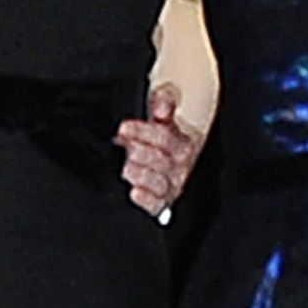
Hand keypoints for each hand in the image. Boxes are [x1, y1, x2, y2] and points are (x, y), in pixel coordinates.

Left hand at [115, 84, 197, 216]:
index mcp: (183, 142)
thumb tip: (162, 108)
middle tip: (124, 146)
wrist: (165, 159)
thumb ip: (163, 103)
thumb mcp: (162, 116)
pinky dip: (146, 200)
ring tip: (127, 168)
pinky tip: (135, 192)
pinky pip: (157, 204)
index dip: (144, 131)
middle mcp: (180, 166)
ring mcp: (171, 185)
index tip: (124, 128)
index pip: (166, 137)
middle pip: (162, 160)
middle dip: (140, 152)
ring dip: (142, 175)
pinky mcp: (162, 202)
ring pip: (160, 183)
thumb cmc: (160, 137)